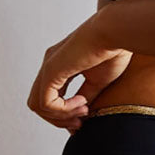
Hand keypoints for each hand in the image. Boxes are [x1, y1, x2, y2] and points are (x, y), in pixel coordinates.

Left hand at [27, 16, 131, 133]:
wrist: (116, 32)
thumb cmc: (113, 51)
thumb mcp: (97, 81)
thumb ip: (85, 96)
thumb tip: (80, 115)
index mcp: (60, 66)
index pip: (50, 97)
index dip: (64, 114)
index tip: (84, 118)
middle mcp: (50, 65)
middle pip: (39, 104)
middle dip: (59, 119)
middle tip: (80, 122)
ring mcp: (47, 67)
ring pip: (38, 106)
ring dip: (61, 117)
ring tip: (84, 110)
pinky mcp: (50, 71)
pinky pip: (46, 103)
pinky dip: (63, 110)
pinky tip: (82, 102)